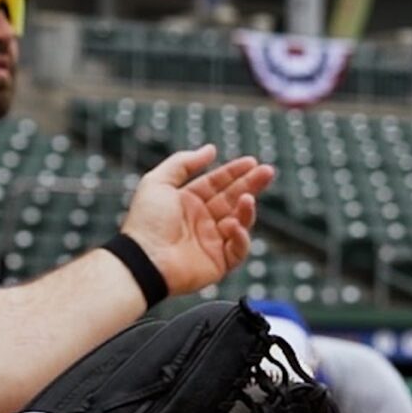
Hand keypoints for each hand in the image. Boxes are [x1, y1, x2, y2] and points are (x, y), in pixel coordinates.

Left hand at [119, 146, 275, 296]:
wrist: (144, 259)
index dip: (234, 172)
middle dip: (251, 184)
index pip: (217, 183)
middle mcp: (202, 220)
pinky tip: (233, 226)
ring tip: (248, 199)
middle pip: (233, 199)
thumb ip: (183, 162)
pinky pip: (238, 249)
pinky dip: (241, 237)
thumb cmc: (146, 222)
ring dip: (247, 210)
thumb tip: (210, 149)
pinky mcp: (218, 263)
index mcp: (188, 202)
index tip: (251, 161)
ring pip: (239, 222)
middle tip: (267, 171)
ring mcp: (211, 241)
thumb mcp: (157, 181)